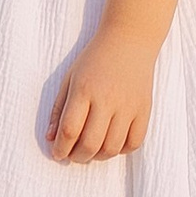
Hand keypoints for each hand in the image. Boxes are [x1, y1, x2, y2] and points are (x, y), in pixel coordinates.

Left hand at [46, 22, 158, 161]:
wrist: (130, 38)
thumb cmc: (95, 58)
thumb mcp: (70, 77)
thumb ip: (59, 108)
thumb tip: (51, 139)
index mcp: (84, 89)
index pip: (69, 130)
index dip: (60, 149)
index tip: (57, 153)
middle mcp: (107, 98)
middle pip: (90, 144)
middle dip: (77, 157)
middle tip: (74, 155)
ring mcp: (128, 105)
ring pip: (111, 148)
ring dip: (98, 157)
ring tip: (92, 150)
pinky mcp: (144, 108)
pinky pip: (134, 142)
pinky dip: (121, 150)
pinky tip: (113, 142)